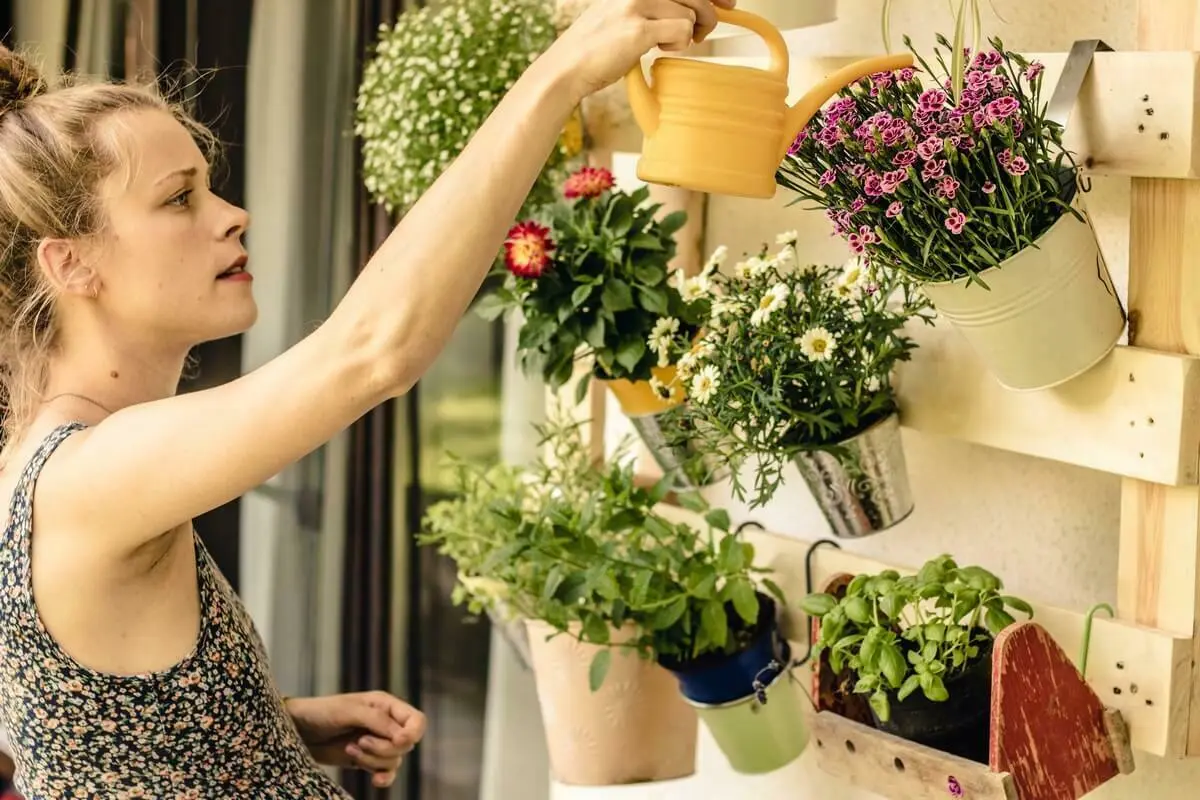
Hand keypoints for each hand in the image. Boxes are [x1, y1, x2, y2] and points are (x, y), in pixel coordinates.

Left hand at [286, 691, 426, 788]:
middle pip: (406, 744)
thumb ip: (378, 721)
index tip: (397, 741)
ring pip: (394, 760)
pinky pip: (386, 773)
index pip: (417, 721)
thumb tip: (404, 738)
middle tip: (358, 742)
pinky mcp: (366, 760)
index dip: (412, 734)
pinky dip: (382, 777)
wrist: (298, 730)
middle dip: (383, 748)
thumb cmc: (322, 712)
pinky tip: (373, 780)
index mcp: (386, 705)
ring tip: (349, 750)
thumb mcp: (349, 710)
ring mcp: (377, 743)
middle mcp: (386, 724)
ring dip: (373, 760)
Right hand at [548, 0, 737, 98]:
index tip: (728, 1)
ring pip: (689, 13)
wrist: (567, 67)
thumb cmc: (595, 45)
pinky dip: (678, 44)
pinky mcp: (638, 29)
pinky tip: (661, 50)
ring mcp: (637, 4)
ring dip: (687, 34)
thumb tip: (686, 9)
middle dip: (708, 13)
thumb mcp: (622, 12)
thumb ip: (651, 6)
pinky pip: (681, 31)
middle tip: (703, 32)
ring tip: (668, 44)